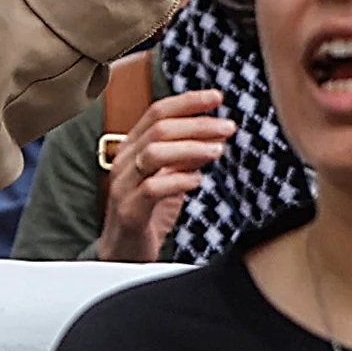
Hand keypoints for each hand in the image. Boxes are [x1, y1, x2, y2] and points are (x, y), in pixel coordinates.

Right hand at [96, 89, 233, 262]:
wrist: (124, 253)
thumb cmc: (147, 213)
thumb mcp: (170, 177)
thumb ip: (186, 155)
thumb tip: (214, 133)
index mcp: (132, 148)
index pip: (156, 113)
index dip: (187, 102)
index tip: (216, 97)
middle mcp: (124, 162)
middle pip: (158, 129)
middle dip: (197, 124)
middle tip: (228, 126)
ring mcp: (124, 186)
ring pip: (154, 154)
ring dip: (190, 148)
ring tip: (218, 150)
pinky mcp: (130, 211)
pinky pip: (153, 189)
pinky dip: (179, 180)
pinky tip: (198, 180)